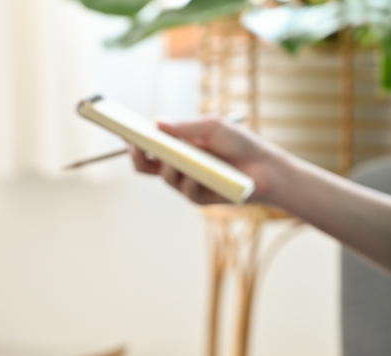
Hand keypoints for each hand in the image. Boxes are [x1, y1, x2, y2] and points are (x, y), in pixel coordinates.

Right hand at [129, 118, 281, 204]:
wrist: (265, 167)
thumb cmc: (240, 143)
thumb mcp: (212, 126)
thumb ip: (185, 126)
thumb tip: (155, 122)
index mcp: (178, 146)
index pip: (149, 146)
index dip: (134, 141)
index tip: (124, 132)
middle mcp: (178, 165)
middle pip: (146, 166)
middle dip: (137, 157)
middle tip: (135, 146)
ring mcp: (187, 182)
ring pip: (165, 178)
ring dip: (167, 167)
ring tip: (175, 159)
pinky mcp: (199, 198)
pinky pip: (186, 191)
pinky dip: (189, 182)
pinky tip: (195, 175)